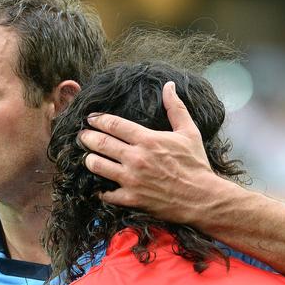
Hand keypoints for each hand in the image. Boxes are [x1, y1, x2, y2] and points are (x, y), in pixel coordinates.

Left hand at [78, 81, 224, 222]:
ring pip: (98, 166)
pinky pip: (107, 194)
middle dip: (87, 137)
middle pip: (101, 143)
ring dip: (89, 160)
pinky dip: (100, 190)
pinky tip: (98, 188)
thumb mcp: (189, 132)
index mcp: (147, 139)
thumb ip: (176, 108)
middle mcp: (136, 158)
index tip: (91, 118)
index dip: (98, 119)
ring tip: (88, 157)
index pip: (114, 124)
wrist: (202, 199)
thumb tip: (169, 85)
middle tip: (82, 136)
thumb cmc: (196, 165)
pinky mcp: (132, 199)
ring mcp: (131, 179)